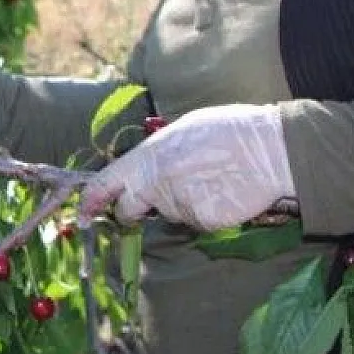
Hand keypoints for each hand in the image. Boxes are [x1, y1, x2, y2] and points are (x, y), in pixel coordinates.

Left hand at [79, 104, 293, 230]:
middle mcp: (155, 182)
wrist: (269, 149)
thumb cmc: (228, 131)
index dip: (91, 201)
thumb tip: (140, 171)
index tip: (84, 214)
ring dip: (179, 205)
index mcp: (147, 155)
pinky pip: (193, 223)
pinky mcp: (200, 221)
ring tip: (208, 181)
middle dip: (134, 211)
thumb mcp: (182, 131)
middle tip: (156, 198)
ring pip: (167, 215)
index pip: (105, 182)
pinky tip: (221, 194)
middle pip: (128, 210)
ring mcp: (177, 204)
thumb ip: (155, 154)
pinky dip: (203, 213)